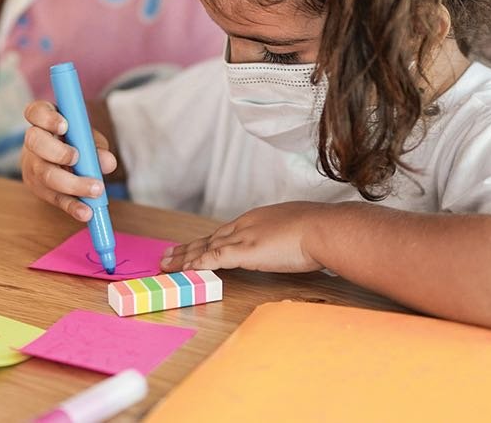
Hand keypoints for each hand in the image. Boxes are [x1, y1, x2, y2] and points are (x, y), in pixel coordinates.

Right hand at [21, 100, 117, 221]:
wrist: (62, 160)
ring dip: (72, 184)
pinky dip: (72, 206)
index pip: (35, 112)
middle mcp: (32, 141)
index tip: (64, 126)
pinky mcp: (38, 188)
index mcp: (42, 120)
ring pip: (45, 175)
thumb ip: (96, 146)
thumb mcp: (87, 138)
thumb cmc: (75, 141)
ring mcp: (32, 166)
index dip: (47, 119)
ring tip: (96, 190)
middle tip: (77, 158)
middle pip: (36, 143)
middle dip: (57, 152)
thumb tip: (108, 162)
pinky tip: (86, 212)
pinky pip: (54, 198)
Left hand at [160, 202, 330, 273]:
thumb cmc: (320, 230)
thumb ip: (288, 236)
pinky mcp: (244, 251)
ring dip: (185, 258)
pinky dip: (198, 264)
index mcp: (257, 219)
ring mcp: (243, 237)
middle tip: (167, 256)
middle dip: (187, 249)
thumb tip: (293, 243)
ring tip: (167, 265)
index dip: (206, 241)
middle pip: (209, 238)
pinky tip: (185, 270)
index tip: (193, 246)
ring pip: (206, 248)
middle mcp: (245, 225)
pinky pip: (214, 259)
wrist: (324, 228)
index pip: (225, 232)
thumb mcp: (298, 228)